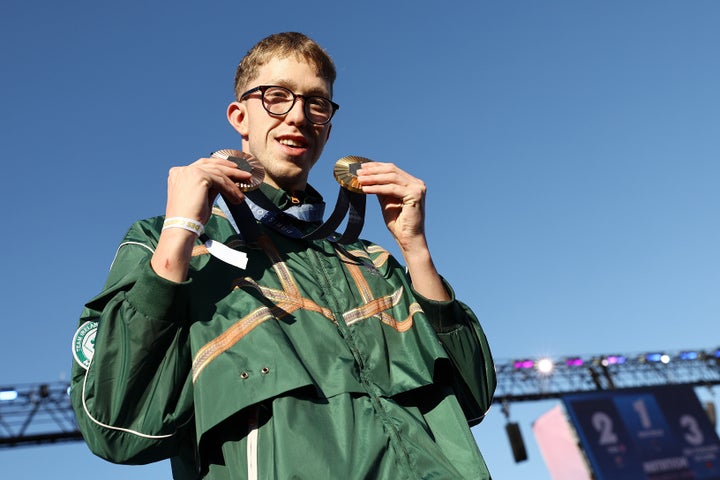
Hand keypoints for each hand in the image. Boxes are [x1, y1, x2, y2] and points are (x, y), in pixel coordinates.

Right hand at [152, 157, 251, 281]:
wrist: (182, 226)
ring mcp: (190, 171)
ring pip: (218, 173)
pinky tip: (237, 197)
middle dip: (230, 169)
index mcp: (179, 173)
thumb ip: (210, 186)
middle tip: (244, 175)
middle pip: (211, 164)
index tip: (232, 170)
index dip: (219, 166)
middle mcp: (183, 170)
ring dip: (233, 182)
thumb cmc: (190, 217)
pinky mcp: (199, 177)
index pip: (202, 165)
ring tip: (244, 190)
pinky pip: (220, 181)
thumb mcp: (201, 197)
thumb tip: (224, 182)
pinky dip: (231, 189)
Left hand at [356, 162, 426, 250]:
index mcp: (412, 183)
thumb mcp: (386, 201)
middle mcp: (417, 184)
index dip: (376, 166)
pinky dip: (377, 188)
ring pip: (391, 177)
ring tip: (359, 180)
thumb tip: (367, 177)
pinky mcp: (415, 195)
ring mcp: (418, 189)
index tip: (361, 167)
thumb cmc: (398, 223)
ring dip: (373, 178)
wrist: (408, 239)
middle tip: (358, 172)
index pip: (392, 169)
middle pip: (392, 171)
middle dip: (373, 171)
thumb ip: (381, 189)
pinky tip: (366, 189)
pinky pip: (392, 188)